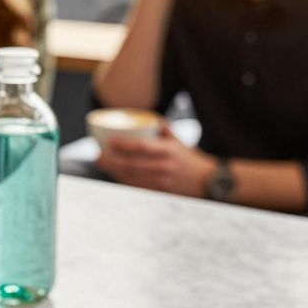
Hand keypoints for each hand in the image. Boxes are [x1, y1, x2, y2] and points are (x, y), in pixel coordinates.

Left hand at [96, 123, 216, 197]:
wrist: (208, 180)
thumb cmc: (190, 158)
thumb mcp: (179, 140)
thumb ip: (163, 128)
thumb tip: (146, 116)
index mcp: (168, 150)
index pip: (141, 147)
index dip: (123, 145)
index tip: (109, 142)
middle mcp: (164, 166)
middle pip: (131, 164)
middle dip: (111, 161)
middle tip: (98, 156)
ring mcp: (162, 181)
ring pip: (132, 177)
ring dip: (114, 171)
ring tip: (103, 164)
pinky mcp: (161, 192)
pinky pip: (138, 187)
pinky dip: (124, 181)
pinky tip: (116, 175)